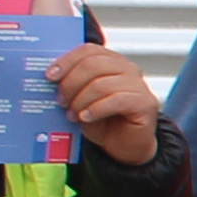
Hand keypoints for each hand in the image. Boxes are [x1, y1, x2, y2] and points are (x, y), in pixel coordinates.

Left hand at [47, 44, 161, 161]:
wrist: (124, 145)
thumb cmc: (104, 121)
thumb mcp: (82, 99)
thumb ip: (73, 85)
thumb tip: (52, 78)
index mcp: (112, 62)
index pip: (89, 50)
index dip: (67, 61)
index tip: (50, 76)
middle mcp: (127, 69)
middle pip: (93, 64)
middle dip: (71, 83)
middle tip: (61, 101)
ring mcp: (138, 85)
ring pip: (101, 84)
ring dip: (81, 100)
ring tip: (73, 114)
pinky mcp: (145, 103)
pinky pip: (116, 100)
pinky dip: (96, 109)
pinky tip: (86, 117)